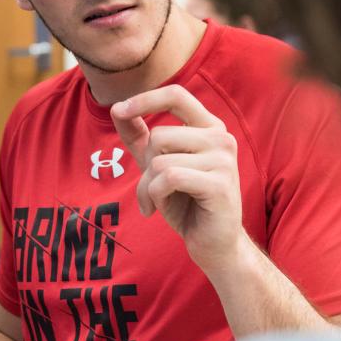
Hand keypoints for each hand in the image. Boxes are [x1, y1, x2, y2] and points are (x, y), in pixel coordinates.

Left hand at [111, 84, 248, 275]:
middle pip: (160, 136)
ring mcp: (223, 161)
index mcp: (210, 128)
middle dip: (145, 165)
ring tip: (157, 201)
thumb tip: (116, 108)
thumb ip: (140, 137)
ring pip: (160, 161)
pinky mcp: (219, 184)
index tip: (118, 110)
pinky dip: (154, 196)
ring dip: (148, 187)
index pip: (176, 96)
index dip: (145, 99)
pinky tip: (160, 209)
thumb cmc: (187, 204)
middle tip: (151, 188)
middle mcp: (221, 139)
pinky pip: (168, 178)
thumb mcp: (158, 166)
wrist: (213, 245)